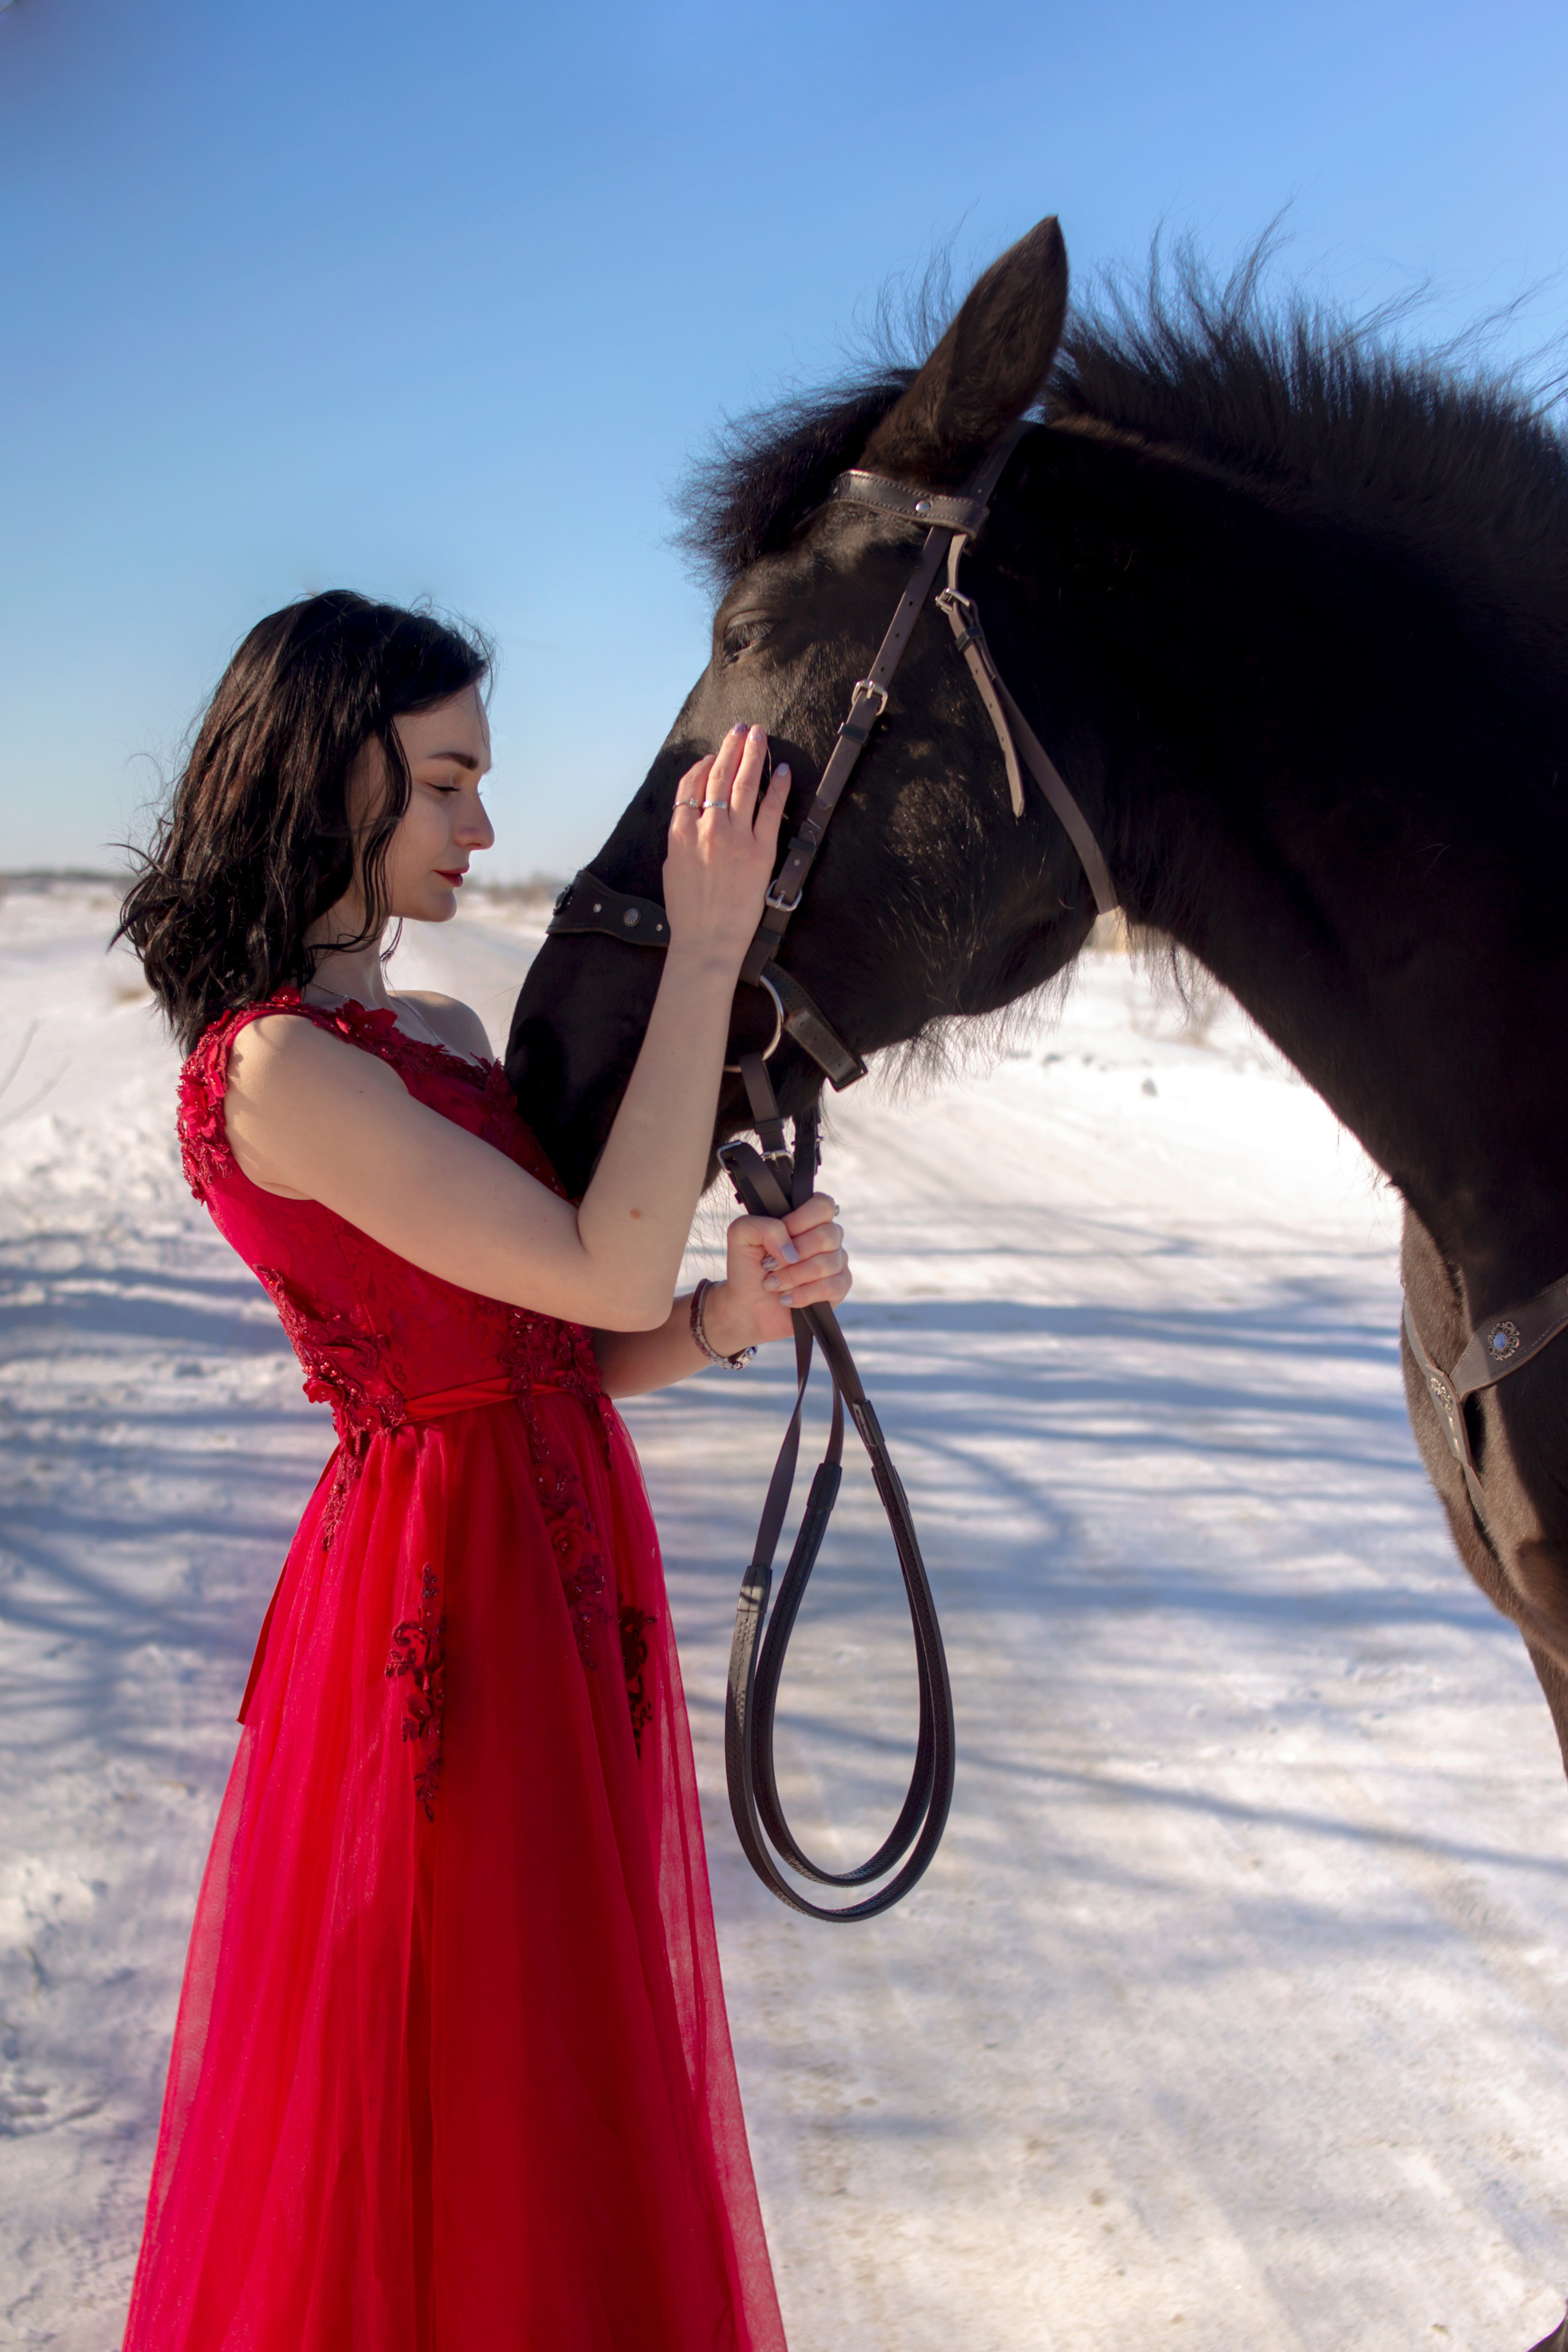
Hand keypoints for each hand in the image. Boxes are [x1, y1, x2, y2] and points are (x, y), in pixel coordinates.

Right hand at [662, 724, 790, 971]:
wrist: (707, 941)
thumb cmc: (689, 912)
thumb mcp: (672, 869)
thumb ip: (680, 839)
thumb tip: (690, 818)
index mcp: (680, 833)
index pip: (690, 786)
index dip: (702, 766)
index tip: (712, 755)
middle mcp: (707, 830)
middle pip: (718, 777)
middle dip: (731, 747)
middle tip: (742, 728)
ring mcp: (735, 839)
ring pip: (743, 786)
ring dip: (752, 755)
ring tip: (759, 735)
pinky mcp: (760, 852)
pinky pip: (770, 811)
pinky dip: (777, 788)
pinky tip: (782, 771)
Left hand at [700, 1192, 850, 1355]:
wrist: (747, 1306)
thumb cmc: (747, 1268)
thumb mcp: (741, 1235)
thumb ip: (764, 1226)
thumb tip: (791, 1249)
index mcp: (806, 1219)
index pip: (823, 1205)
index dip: (801, 1220)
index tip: (780, 1234)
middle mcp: (826, 1237)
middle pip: (827, 1235)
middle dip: (791, 1255)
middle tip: (768, 1265)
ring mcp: (836, 1262)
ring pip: (828, 1263)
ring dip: (793, 1277)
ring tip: (772, 1284)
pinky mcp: (839, 1287)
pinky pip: (832, 1286)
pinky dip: (804, 1294)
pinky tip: (787, 1298)